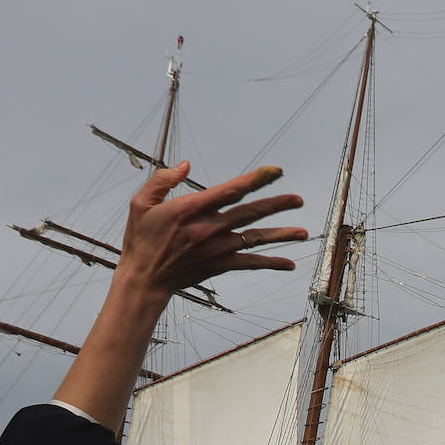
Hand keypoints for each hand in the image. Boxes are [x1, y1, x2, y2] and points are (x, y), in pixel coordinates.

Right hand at [118, 161, 305, 305]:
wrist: (144, 279)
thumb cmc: (141, 238)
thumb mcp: (141, 203)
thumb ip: (163, 180)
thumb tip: (186, 165)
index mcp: (191, 209)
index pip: (230, 191)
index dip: (254, 180)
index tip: (274, 170)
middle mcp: (209, 228)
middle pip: (250, 213)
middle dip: (276, 204)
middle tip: (298, 199)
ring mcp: (217, 248)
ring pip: (255, 239)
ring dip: (281, 235)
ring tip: (304, 232)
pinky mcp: (220, 265)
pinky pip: (250, 264)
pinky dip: (270, 263)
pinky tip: (289, 264)